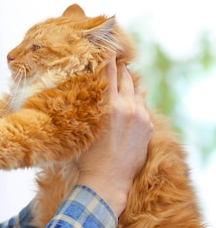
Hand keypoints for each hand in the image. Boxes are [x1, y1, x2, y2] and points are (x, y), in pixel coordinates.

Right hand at [77, 59, 153, 216]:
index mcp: (109, 105)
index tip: (102, 47)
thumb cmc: (87, 155)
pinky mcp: (147, 126)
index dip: (106, 57)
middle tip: (111, 58)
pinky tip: (134, 92)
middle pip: (125, 76)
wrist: (107, 180)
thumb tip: (81, 88)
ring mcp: (140, 116)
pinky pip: (143, 103)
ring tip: (122, 74)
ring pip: (136, 89)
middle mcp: (127, 107)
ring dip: (128, 81)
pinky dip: (137, 96)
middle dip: (118, 67)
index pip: (109, 72)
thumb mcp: (83, 125)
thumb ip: (86, 104)